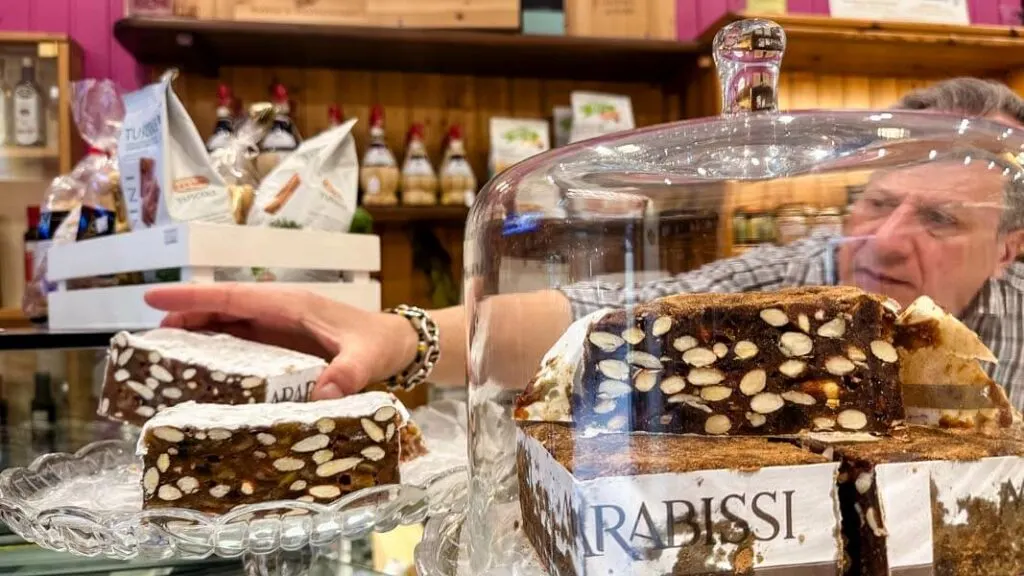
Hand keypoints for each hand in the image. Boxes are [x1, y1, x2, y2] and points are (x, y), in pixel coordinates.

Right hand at [144, 284, 417, 398]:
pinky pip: (243, 339)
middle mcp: (281, 310)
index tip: (155, 297)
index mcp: (293, 305)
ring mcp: (280, 325)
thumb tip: (323, 395)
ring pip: (229, 321)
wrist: (398, 344)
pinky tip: (200, 365)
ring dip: (198, 330)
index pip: (236, 296)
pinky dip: (217, 346)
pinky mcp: (283, 341)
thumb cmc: (380, 344)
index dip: (195, 298)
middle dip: (186, 314)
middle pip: (224, 306)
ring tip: (162, 350)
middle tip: (148, 336)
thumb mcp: (367, 359)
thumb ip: (348, 374)